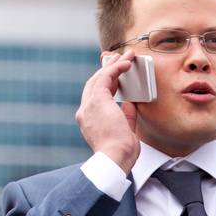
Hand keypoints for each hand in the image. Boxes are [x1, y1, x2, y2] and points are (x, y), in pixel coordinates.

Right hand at [76, 52, 141, 173]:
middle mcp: (85, 111)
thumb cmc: (120, 153)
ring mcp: (89, 105)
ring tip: (126, 57)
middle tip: (119, 60)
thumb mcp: (125, 131)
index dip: (106, 84)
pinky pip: (106, 77)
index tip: (115, 76)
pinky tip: (126, 63)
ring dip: (113, 65)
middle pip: (94, 84)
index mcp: (90, 121)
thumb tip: (129, 104)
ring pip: (99, 78)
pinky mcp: (97, 100)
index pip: (96, 97)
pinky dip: (116, 68)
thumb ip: (126, 116)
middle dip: (107, 70)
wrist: (114, 158)